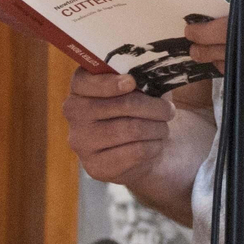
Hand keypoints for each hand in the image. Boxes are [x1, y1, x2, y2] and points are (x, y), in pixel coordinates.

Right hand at [62, 70, 176, 186]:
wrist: (135, 148)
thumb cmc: (137, 109)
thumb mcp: (140, 88)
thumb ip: (142, 79)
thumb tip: (155, 77)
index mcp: (80, 86)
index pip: (86, 81)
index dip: (110, 82)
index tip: (132, 82)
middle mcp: (74, 112)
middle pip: (121, 105)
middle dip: (153, 107)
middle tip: (169, 110)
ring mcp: (81, 141)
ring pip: (131, 129)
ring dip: (157, 128)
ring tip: (164, 128)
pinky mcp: (95, 166)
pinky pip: (135, 152)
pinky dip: (154, 146)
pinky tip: (156, 144)